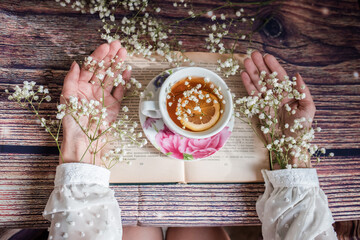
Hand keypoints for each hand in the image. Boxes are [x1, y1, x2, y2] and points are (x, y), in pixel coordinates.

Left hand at [60, 40, 130, 164]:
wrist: (85, 141)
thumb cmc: (73, 122)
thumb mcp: (67, 99)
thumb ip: (70, 80)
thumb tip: (75, 63)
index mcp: (79, 87)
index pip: (90, 67)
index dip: (97, 56)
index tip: (105, 46)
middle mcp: (92, 90)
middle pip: (103, 70)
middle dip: (110, 57)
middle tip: (118, 45)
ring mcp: (104, 97)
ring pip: (112, 77)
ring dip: (118, 65)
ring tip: (124, 53)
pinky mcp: (114, 106)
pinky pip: (120, 90)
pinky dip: (124, 81)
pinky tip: (127, 70)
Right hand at [241, 51, 315, 166]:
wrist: (289, 146)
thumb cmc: (300, 129)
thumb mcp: (308, 108)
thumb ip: (303, 91)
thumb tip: (296, 74)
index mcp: (289, 94)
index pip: (280, 77)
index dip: (273, 66)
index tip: (267, 56)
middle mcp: (277, 96)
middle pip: (266, 78)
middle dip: (259, 66)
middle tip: (253, 53)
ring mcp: (266, 102)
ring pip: (258, 84)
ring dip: (252, 72)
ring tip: (246, 60)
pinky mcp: (258, 109)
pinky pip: (252, 95)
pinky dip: (247, 85)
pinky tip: (244, 74)